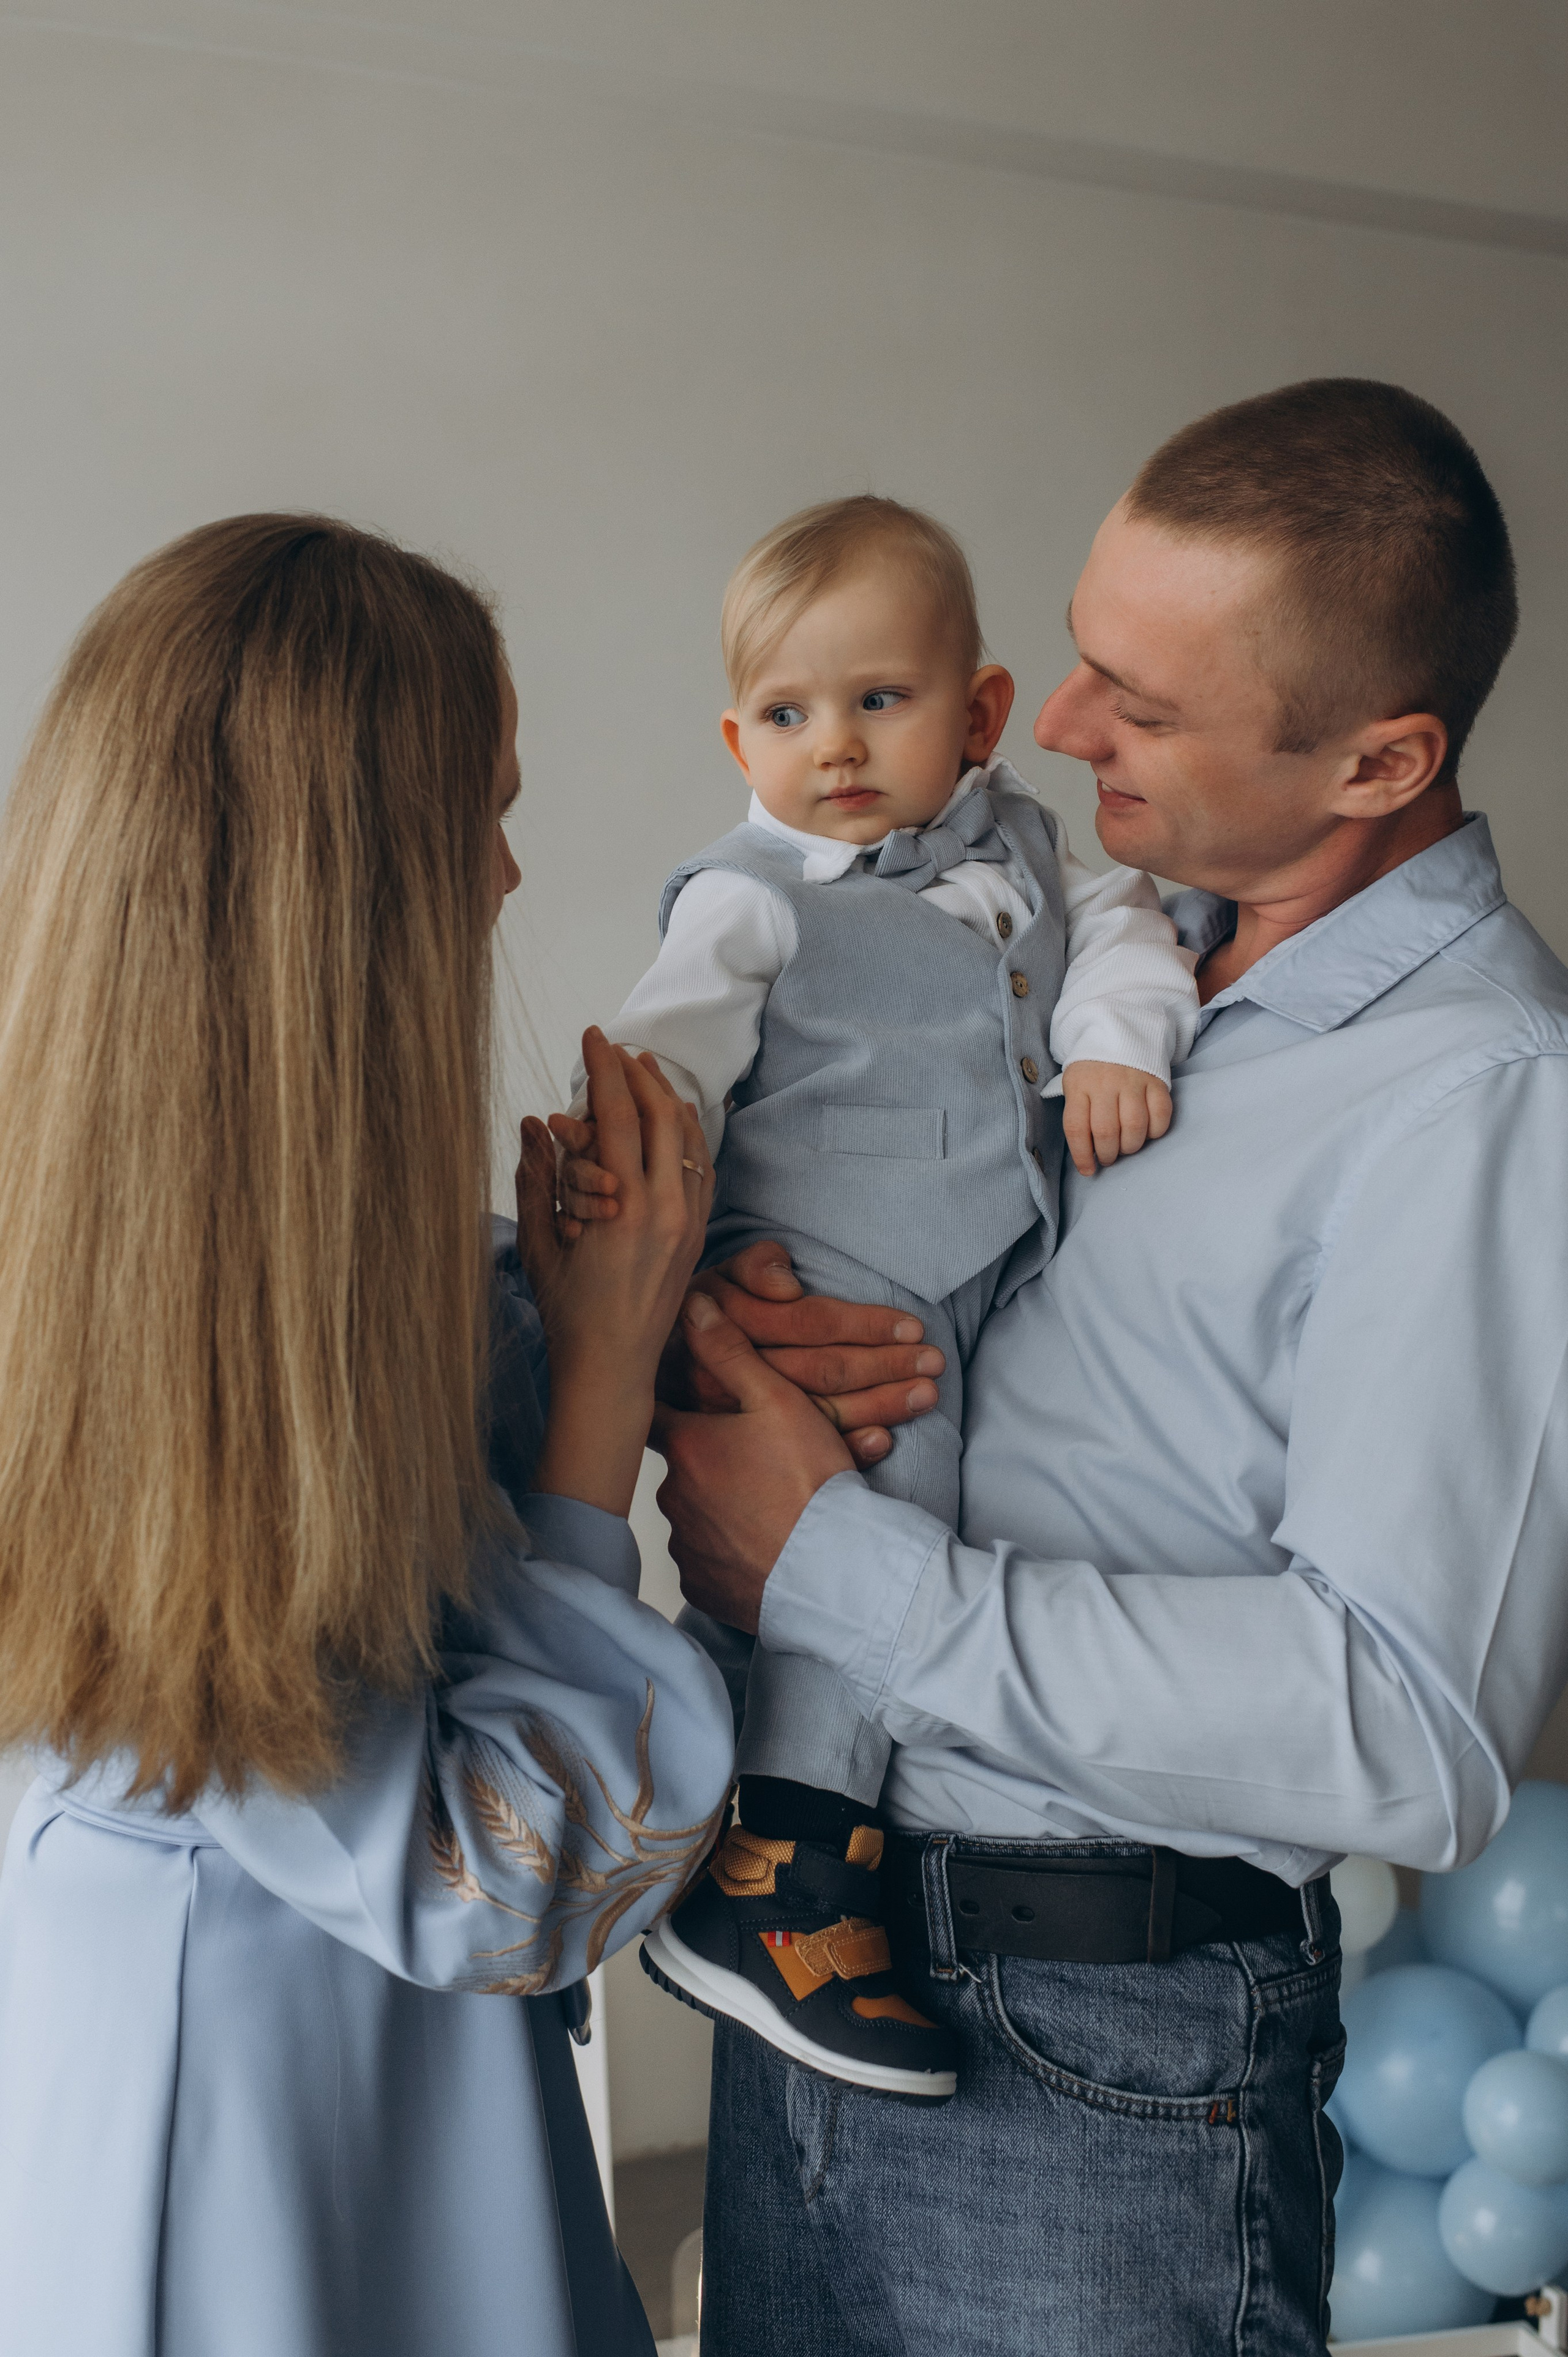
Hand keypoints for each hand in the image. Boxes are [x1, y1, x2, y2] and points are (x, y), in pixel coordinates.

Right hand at [518, 1028, 712, 1514]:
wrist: (613, 1365)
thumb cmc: (568, 1310)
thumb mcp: (539, 1243)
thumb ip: (534, 1178)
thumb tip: (532, 1123)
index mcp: (623, 1206)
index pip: (619, 1115)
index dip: (604, 1069)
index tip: (594, 1037)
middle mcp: (666, 1207)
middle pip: (662, 1115)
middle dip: (638, 1073)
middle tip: (617, 1048)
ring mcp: (689, 1220)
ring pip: (689, 1138)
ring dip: (668, 1098)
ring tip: (646, 1071)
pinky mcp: (697, 1234)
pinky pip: (702, 1168)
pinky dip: (688, 1134)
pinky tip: (674, 1119)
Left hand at [651, 1292, 854, 1632]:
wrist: (834, 1573)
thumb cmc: (810, 1484)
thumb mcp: (779, 1401)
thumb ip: (731, 1351)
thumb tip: (691, 1307)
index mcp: (685, 1446)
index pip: (656, 1410)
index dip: (674, 1400)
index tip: (688, 1398)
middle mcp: (672, 1497)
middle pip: (684, 1466)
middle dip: (713, 1460)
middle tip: (760, 1462)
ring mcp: (685, 1546)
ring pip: (697, 1514)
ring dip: (723, 1507)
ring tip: (772, 1505)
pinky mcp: (702, 1587)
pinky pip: (708, 1560)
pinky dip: (730, 1550)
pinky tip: (765, 1542)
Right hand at [660, 1240, 944, 1470]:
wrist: (652, 1379)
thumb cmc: (700, 1319)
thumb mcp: (720, 1279)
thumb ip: (753, 1267)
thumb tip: (785, 1285)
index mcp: (732, 1330)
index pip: (810, 1325)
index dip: (862, 1324)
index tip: (912, 1325)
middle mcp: (734, 1381)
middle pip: (824, 1372)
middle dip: (885, 1364)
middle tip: (935, 1360)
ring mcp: (740, 1426)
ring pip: (821, 1414)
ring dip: (880, 1405)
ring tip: (928, 1393)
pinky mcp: (746, 1460)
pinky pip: (803, 1458)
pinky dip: (848, 1451)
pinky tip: (883, 1442)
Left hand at [1061, 1061, 1172, 1177]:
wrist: (1119, 1030)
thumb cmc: (1093, 1069)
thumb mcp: (1075, 1085)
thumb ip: (1079, 1115)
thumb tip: (1088, 1157)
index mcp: (1079, 1086)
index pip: (1076, 1128)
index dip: (1082, 1156)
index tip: (1088, 1170)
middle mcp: (1106, 1083)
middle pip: (1106, 1131)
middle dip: (1107, 1154)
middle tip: (1108, 1157)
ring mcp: (1133, 1081)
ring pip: (1134, 1126)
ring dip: (1130, 1146)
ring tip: (1126, 1147)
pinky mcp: (1157, 1081)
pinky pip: (1161, 1115)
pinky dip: (1155, 1131)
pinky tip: (1147, 1132)